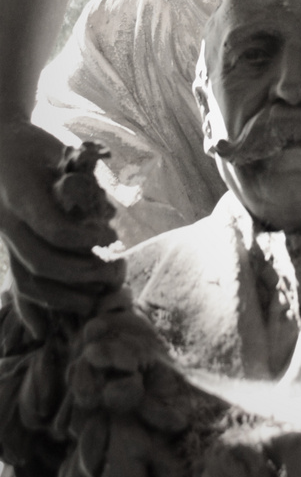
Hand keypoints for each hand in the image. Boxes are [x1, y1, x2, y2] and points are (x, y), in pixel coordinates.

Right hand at [0, 121, 123, 315]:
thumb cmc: (35, 146)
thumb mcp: (58, 150)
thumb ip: (81, 180)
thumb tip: (109, 212)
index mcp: (21, 194)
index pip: (53, 229)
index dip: (85, 240)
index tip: (110, 238)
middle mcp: (8, 222)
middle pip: (40, 262)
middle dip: (80, 274)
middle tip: (114, 271)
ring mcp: (5, 237)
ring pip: (25, 279)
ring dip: (61, 297)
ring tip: (95, 301)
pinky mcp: (8, 246)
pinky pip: (15, 281)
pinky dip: (29, 307)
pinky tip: (43, 329)